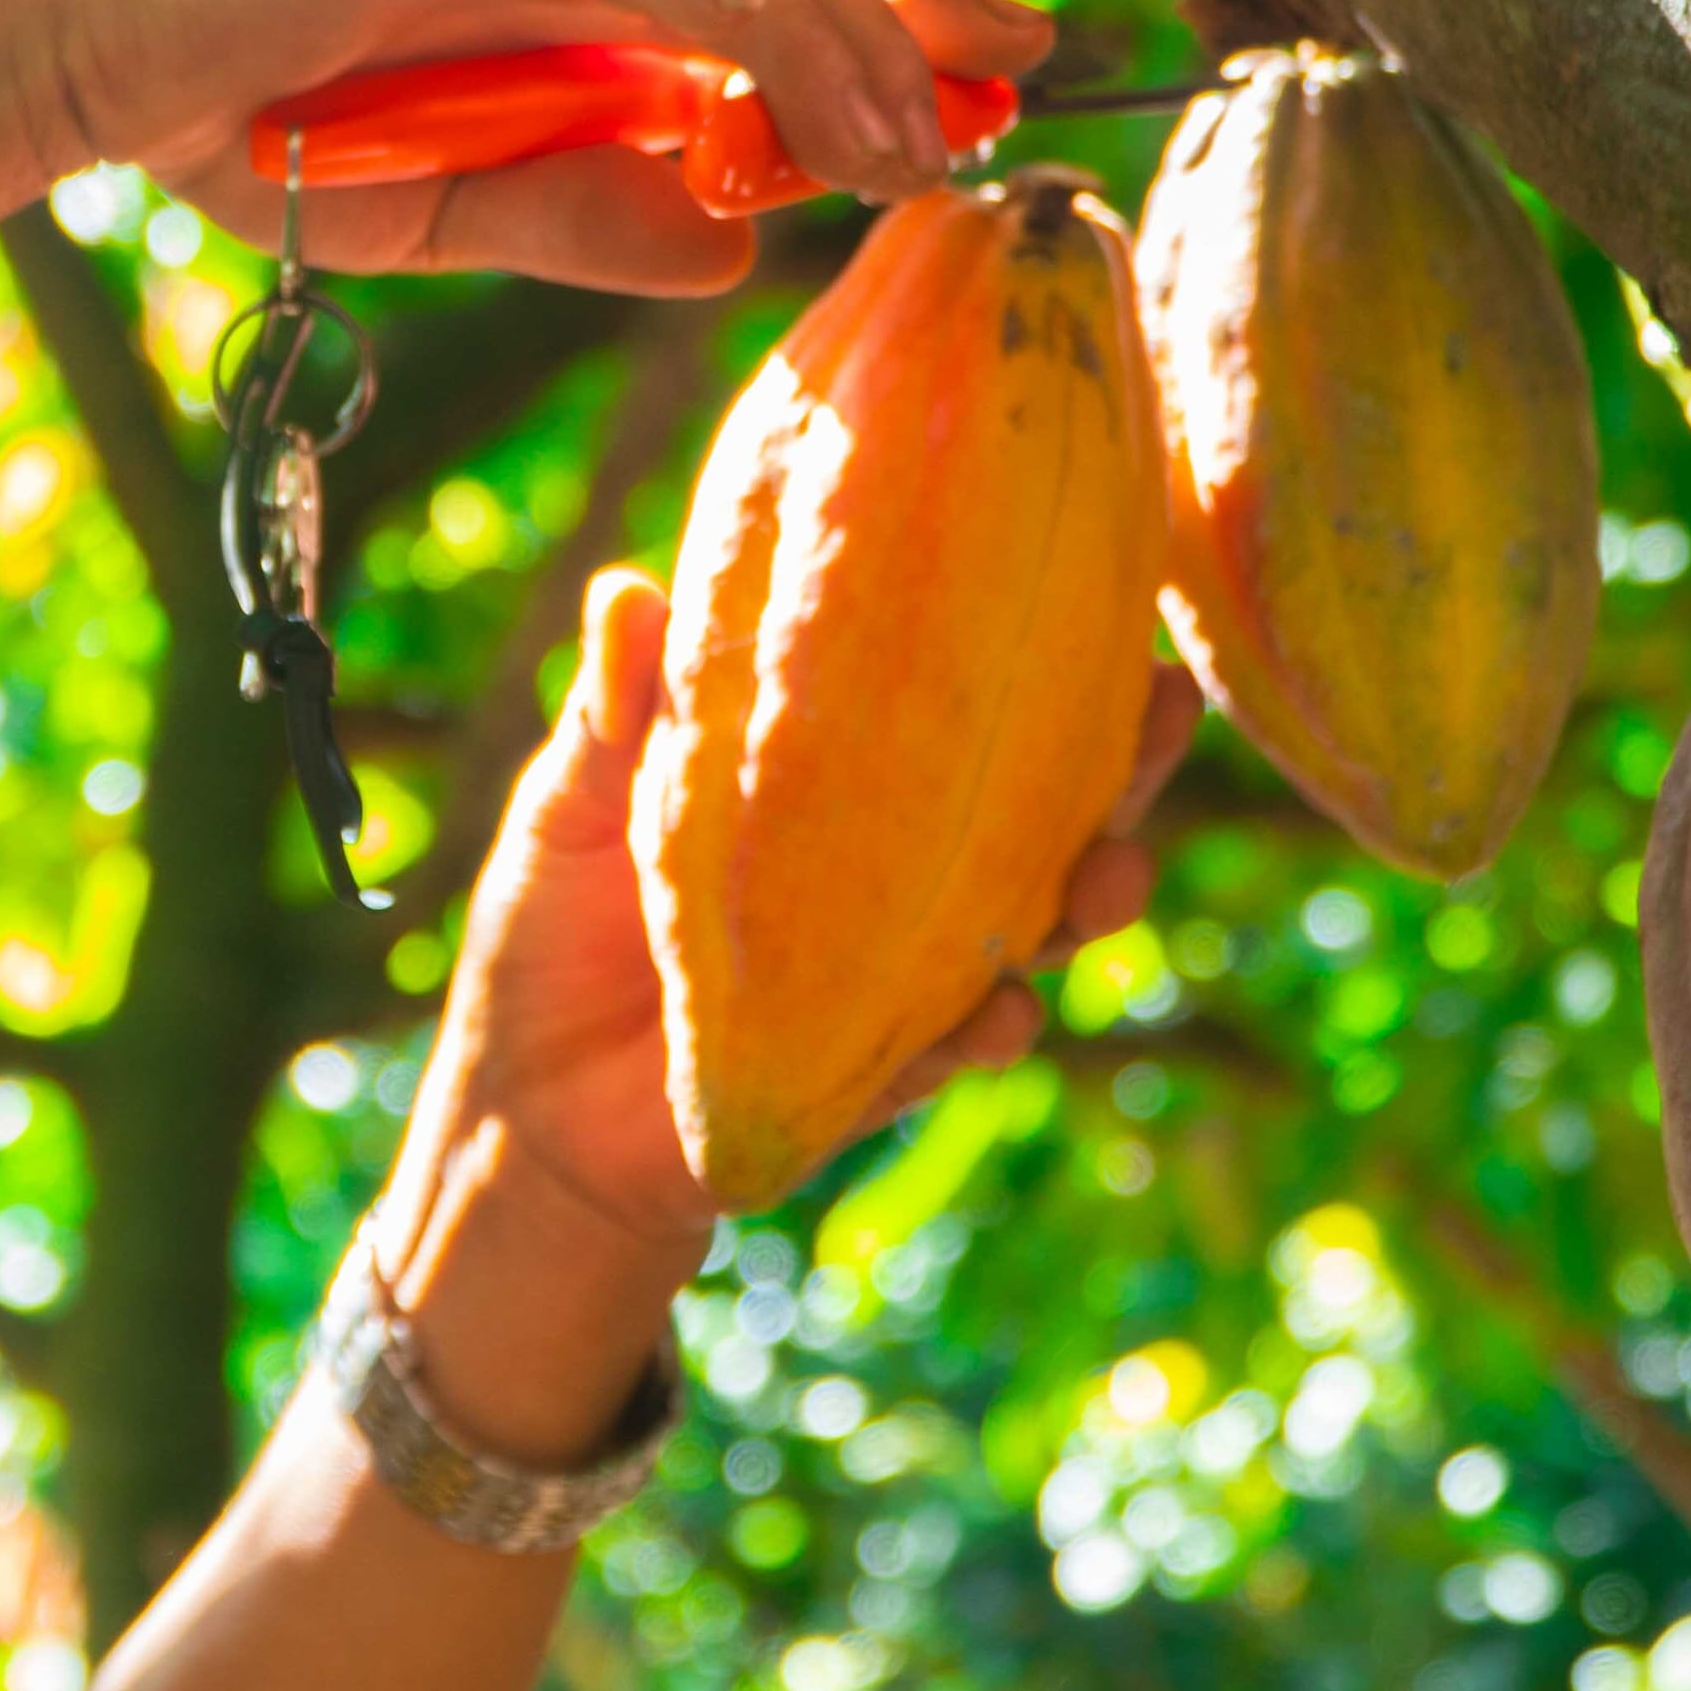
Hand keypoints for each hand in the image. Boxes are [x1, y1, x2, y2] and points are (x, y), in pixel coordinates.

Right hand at [0, 0, 1055, 293]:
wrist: (99, 55)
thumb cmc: (254, 121)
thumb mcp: (453, 210)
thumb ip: (588, 217)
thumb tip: (736, 250)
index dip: (897, 27)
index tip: (1007, 78)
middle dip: (909, 31)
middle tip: (1001, 110)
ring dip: (843, 37)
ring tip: (915, 136)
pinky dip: (726, 3)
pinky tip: (790, 75)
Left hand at [383, 573, 1206, 1357]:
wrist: (523, 1104)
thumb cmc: (554, 930)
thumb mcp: (574, 804)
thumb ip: (616, 713)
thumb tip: (626, 591)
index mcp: (837, 784)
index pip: (959, 703)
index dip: (1043, 654)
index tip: (1109, 586)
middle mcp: (892, 877)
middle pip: (1041, 810)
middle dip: (1119, 765)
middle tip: (1167, 705)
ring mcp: (891, 978)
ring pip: (1029, 932)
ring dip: (1083, 902)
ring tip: (1103, 878)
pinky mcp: (867, 1075)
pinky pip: (949, 1051)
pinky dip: (980, 1032)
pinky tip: (999, 1014)